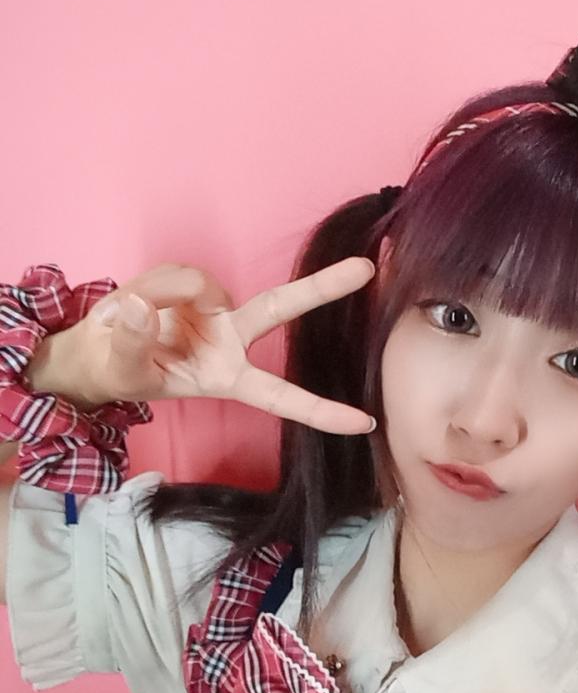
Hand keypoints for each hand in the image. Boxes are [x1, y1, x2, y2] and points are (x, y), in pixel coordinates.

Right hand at [62, 258, 377, 433]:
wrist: (96, 350)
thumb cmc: (119, 372)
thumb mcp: (122, 373)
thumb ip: (133, 345)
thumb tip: (142, 309)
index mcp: (226, 376)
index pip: (280, 395)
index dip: (321, 411)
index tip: (364, 422)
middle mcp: (231, 337)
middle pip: (280, 307)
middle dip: (323, 287)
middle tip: (366, 269)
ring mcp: (214, 307)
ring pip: (196, 283)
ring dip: (157, 293)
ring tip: (127, 316)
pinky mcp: (193, 283)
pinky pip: (173, 273)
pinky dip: (147, 285)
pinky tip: (132, 301)